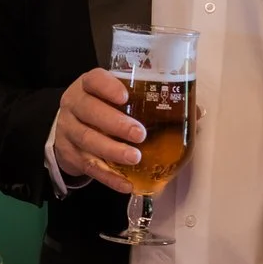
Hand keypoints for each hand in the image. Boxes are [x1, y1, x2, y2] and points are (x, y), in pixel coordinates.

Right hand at [53, 67, 144, 194]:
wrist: (69, 130)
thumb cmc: (101, 109)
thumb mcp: (115, 99)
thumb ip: (148, 102)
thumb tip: (194, 112)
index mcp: (88, 86)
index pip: (93, 80)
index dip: (107, 87)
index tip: (125, 97)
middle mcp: (74, 105)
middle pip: (89, 110)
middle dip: (115, 123)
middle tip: (139, 134)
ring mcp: (68, 130)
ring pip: (86, 139)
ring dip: (112, 150)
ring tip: (135, 158)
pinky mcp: (68, 154)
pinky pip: (88, 166)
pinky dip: (108, 177)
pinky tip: (126, 183)